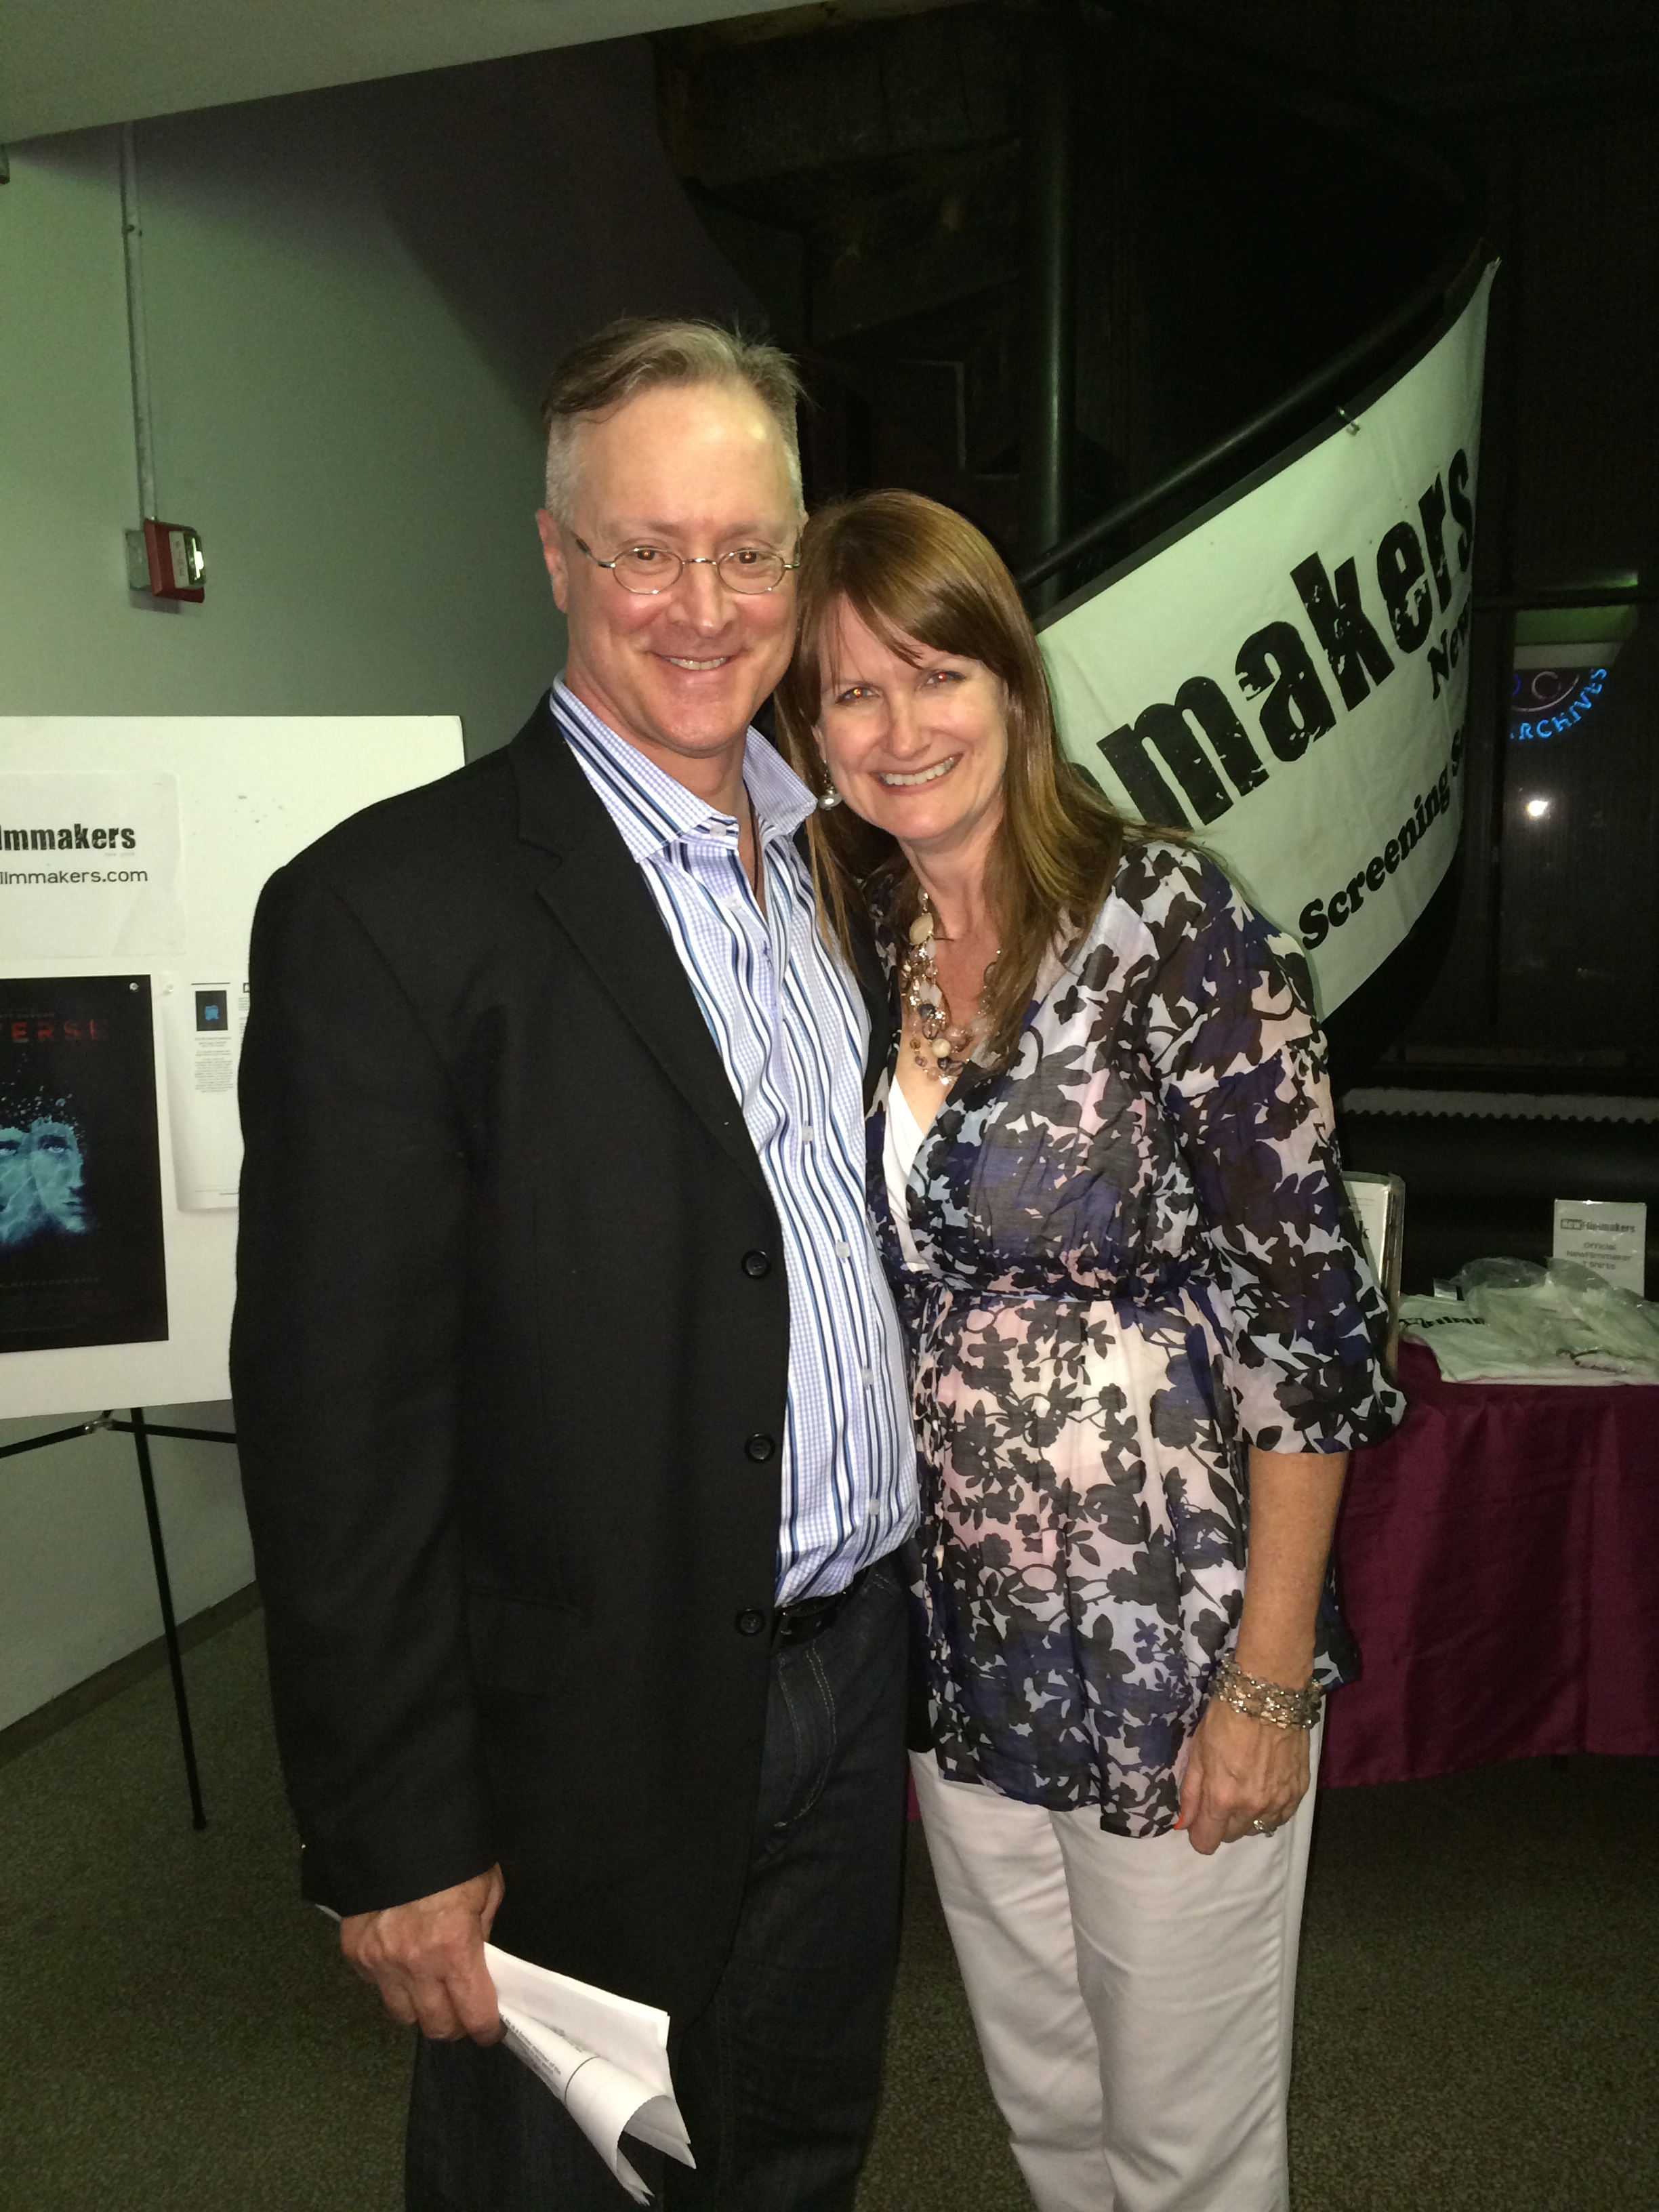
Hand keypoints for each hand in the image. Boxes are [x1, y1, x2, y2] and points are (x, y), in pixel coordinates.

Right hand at [340, 1864, 504, 2041]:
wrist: (394, 1825)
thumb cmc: (453, 1854)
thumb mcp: (487, 1889)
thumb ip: (484, 1933)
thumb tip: (481, 1965)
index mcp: (454, 1949)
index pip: (473, 2013)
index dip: (486, 2027)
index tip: (490, 2029)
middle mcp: (414, 1964)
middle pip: (435, 2026)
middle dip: (454, 2025)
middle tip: (462, 2013)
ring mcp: (379, 1961)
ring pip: (402, 2015)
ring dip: (421, 2009)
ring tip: (431, 1992)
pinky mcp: (354, 1952)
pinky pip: (377, 1987)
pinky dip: (392, 1983)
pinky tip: (403, 1963)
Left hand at [1176, 1697, 1308, 1855]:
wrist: (1268, 1695)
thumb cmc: (1225, 1718)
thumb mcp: (1197, 1752)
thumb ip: (1191, 1792)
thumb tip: (1184, 1823)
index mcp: (1222, 1798)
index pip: (1207, 1842)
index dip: (1199, 1834)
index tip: (1199, 1821)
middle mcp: (1252, 1807)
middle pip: (1232, 1836)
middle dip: (1221, 1823)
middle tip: (1220, 1794)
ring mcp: (1279, 1801)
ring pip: (1257, 1829)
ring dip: (1247, 1817)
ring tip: (1244, 1789)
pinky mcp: (1299, 1792)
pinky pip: (1280, 1817)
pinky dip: (1270, 1811)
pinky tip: (1264, 1790)